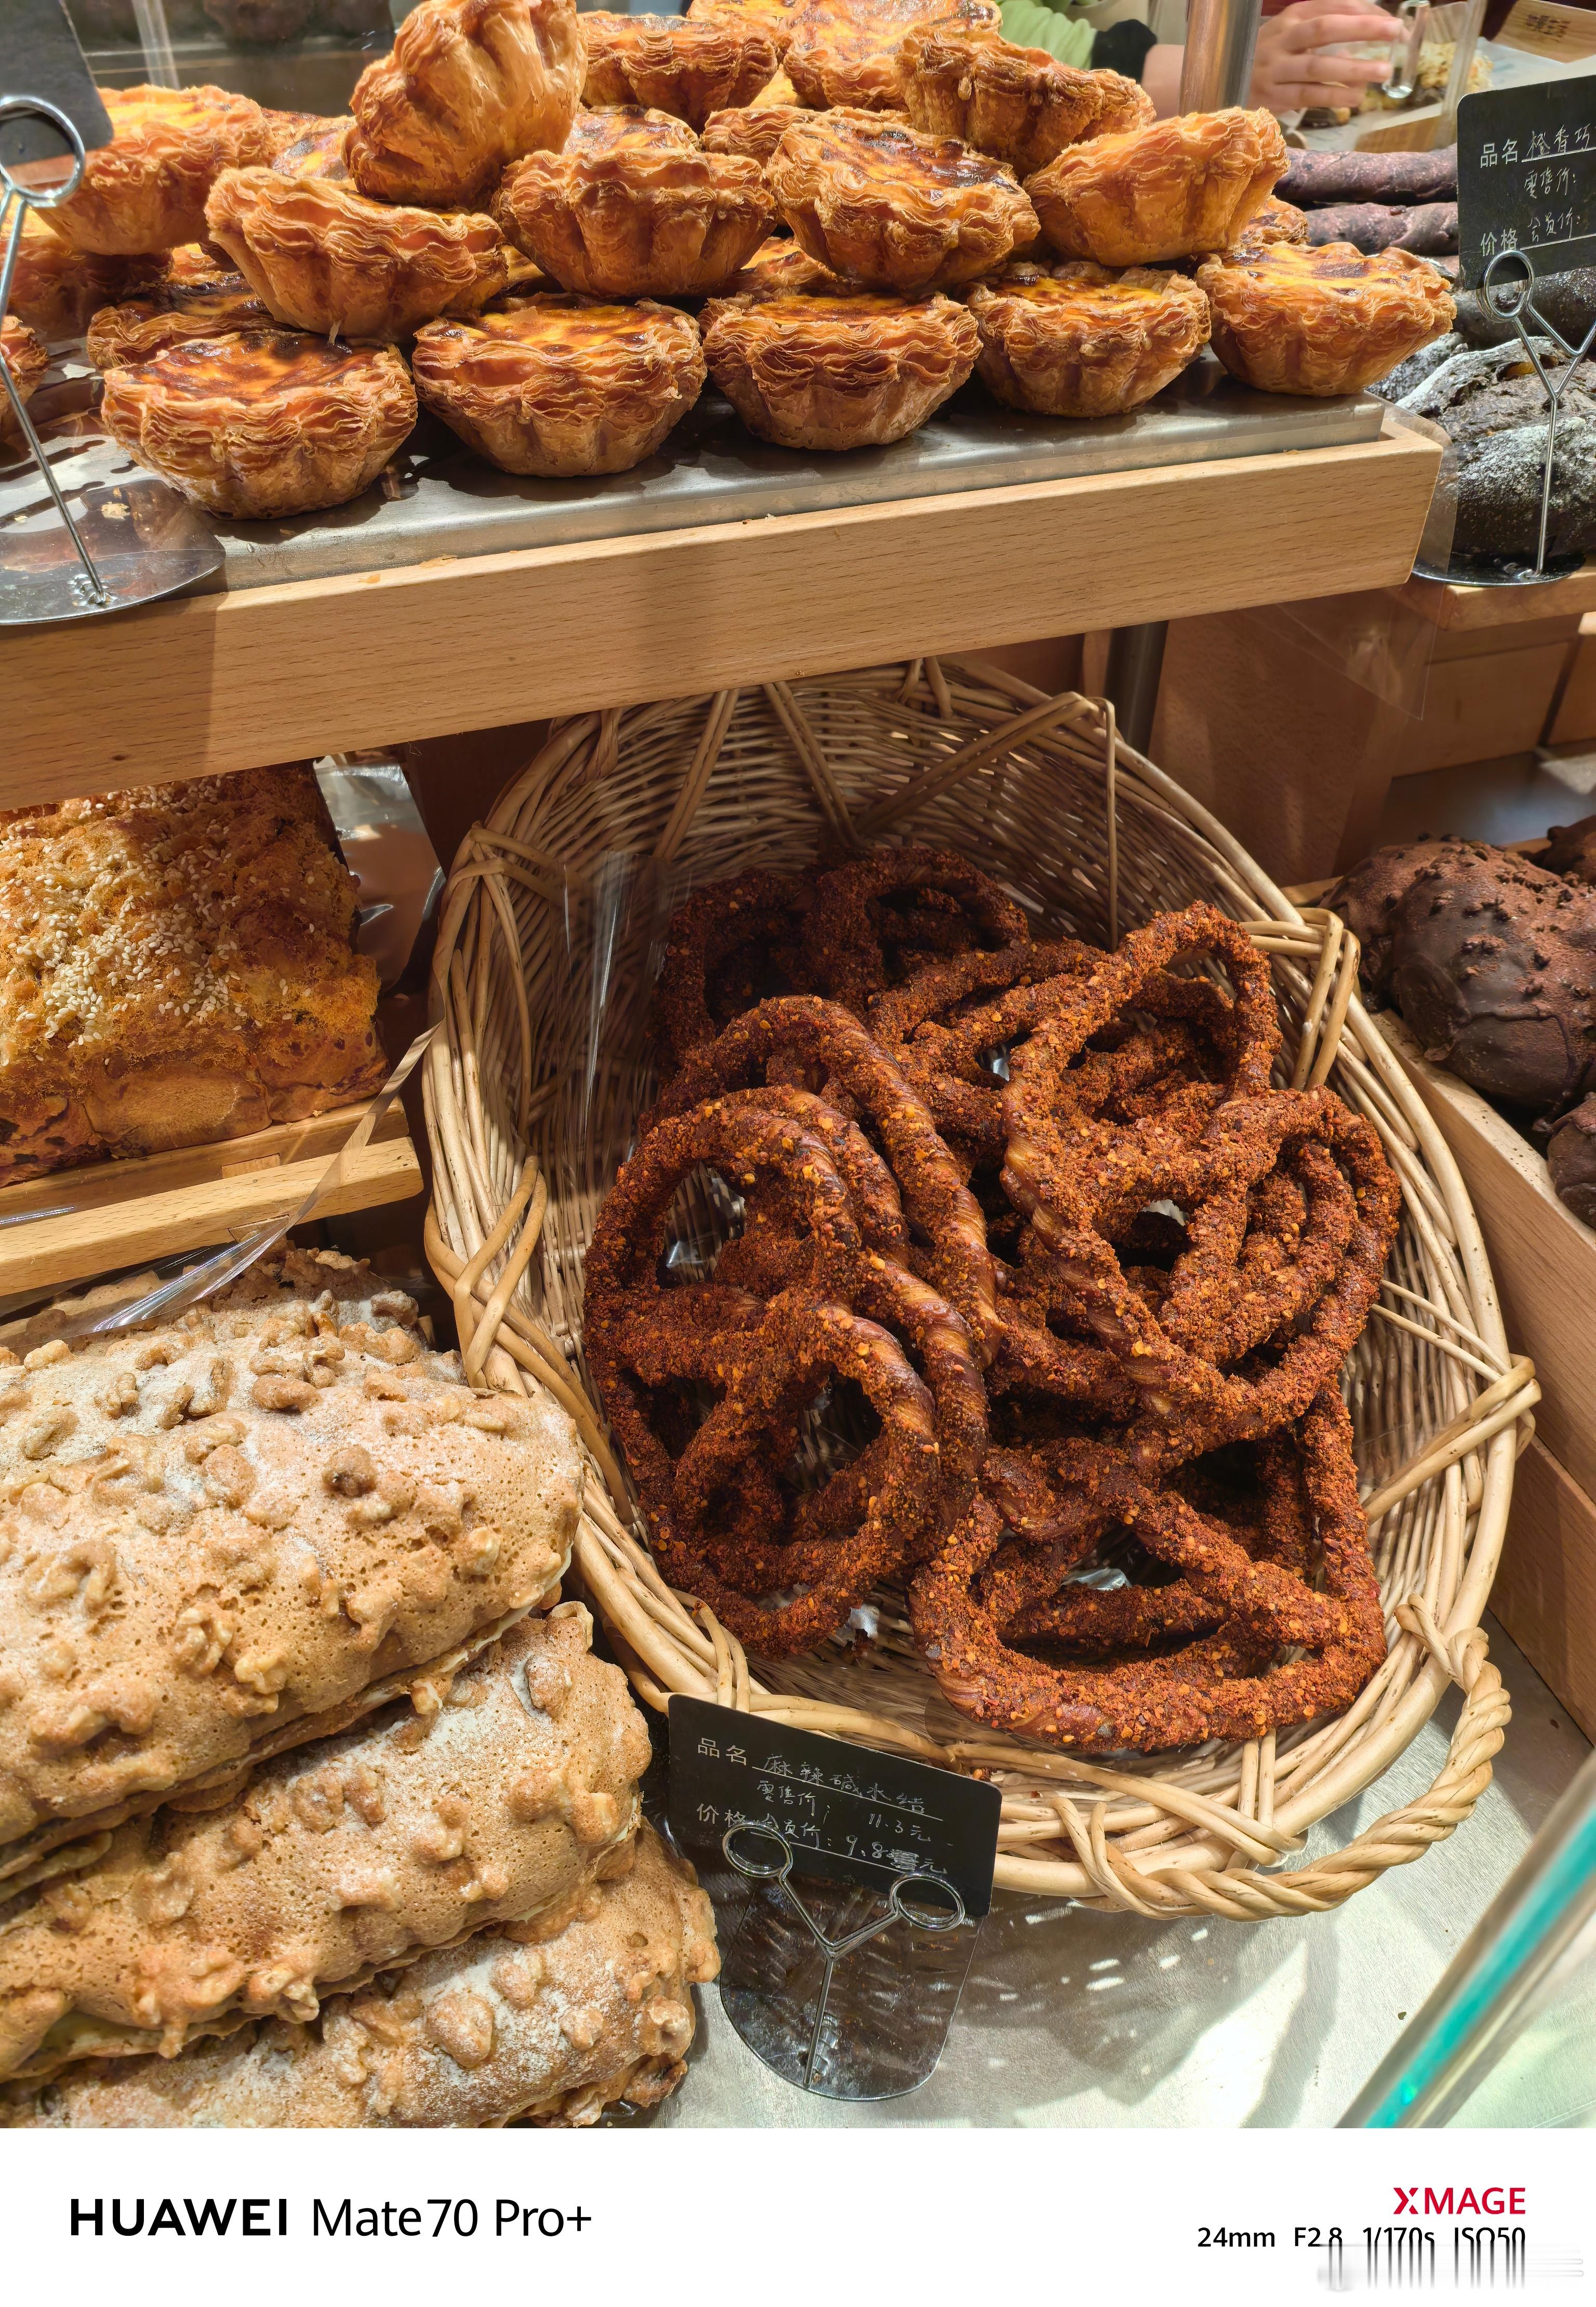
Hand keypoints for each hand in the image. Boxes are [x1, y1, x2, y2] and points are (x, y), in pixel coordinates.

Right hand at [1249, 0, 1397, 111]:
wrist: (1224, 82)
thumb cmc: (1270, 58)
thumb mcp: (1293, 33)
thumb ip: (1325, 28)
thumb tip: (1373, 28)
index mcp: (1291, 16)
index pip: (1332, 5)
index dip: (1364, 11)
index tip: (1392, 21)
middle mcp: (1282, 38)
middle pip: (1325, 28)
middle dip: (1362, 28)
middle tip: (1395, 32)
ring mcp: (1275, 68)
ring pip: (1318, 65)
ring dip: (1353, 68)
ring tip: (1383, 71)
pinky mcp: (1272, 96)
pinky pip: (1308, 95)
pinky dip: (1334, 95)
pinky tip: (1356, 97)